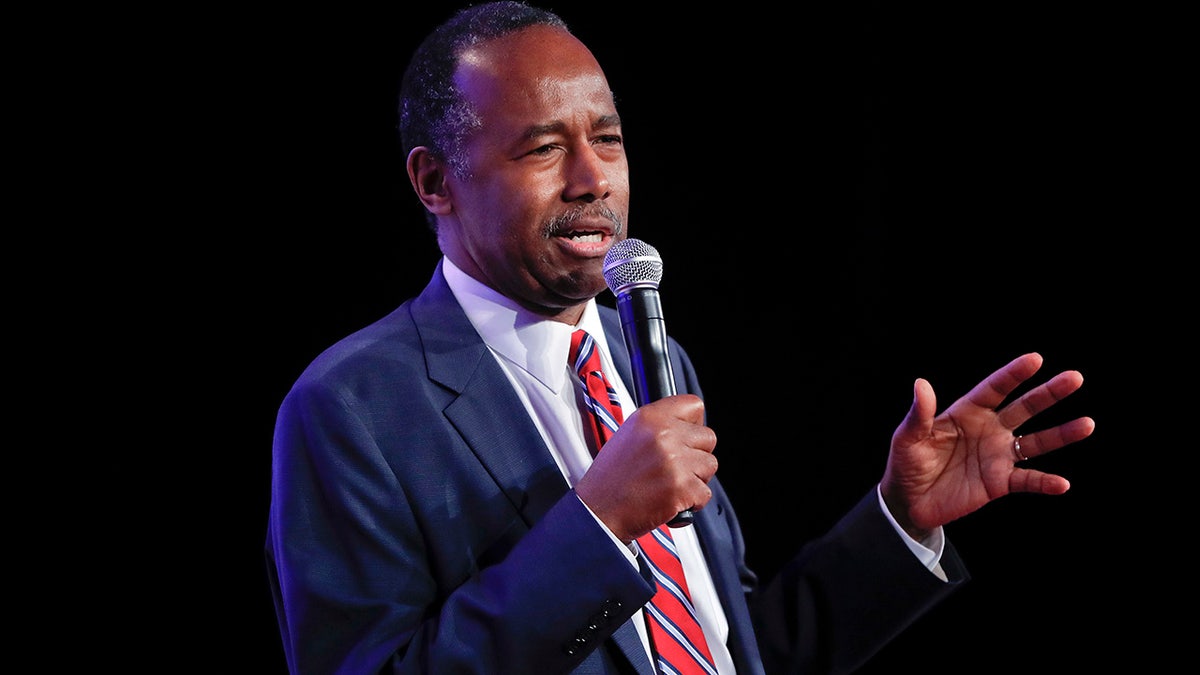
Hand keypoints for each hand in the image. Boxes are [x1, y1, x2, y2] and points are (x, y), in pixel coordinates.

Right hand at [576, 394, 717, 541]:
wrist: (599, 511)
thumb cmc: (610, 478)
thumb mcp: (629, 435)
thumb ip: (660, 426)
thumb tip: (688, 427)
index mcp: (650, 417)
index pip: (693, 405)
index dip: (694, 424)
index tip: (688, 436)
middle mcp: (664, 435)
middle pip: (708, 437)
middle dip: (697, 454)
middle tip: (677, 467)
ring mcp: (675, 461)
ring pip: (710, 466)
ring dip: (695, 478)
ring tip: (670, 485)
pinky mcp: (682, 488)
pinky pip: (704, 493)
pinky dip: (692, 502)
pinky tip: (671, 500)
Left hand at [880, 352, 1095, 539]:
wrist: (909, 501)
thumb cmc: (906, 463)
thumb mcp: (907, 438)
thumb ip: (919, 414)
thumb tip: (921, 383)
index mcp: (967, 412)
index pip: (994, 388)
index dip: (1013, 374)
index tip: (1035, 359)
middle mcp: (989, 429)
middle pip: (1024, 408)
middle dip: (1049, 393)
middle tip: (1075, 378)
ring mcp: (997, 456)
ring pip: (1035, 442)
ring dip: (1061, 434)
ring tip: (1088, 423)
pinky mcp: (1000, 482)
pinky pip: (1028, 480)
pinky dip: (1045, 482)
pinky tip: (1062, 483)